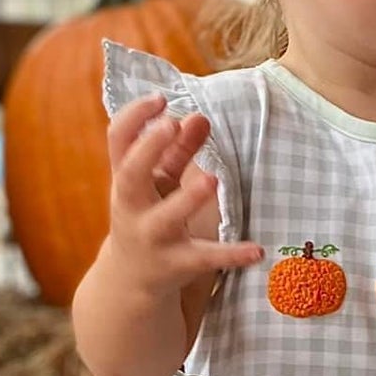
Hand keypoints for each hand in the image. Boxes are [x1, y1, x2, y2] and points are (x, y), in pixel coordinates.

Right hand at [105, 93, 262, 293]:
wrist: (130, 276)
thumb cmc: (146, 214)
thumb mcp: (158, 181)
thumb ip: (177, 150)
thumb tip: (199, 116)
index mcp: (125, 179)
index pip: (118, 140)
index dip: (134, 116)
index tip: (160, 99)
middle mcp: (132, 207)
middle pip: (131, 174)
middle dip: (148, 149)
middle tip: (171, 124)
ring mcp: (152, 236)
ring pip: (166, 218)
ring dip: (187, 198)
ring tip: (212, 179)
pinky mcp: (177, 264)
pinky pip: (205, 258)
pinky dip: (232, 254)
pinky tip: (257, 251)